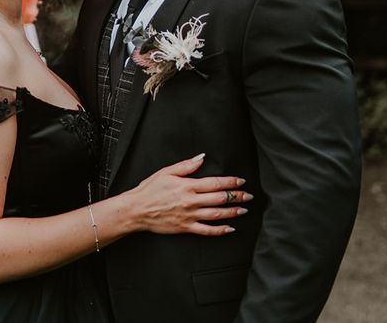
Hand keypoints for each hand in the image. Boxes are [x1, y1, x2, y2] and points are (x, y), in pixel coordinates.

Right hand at [129, 153, 252, 235]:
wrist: (137, 209)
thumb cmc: (150, 189)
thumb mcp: (166, 172)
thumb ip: (186, 165)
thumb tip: (201, 157)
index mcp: (187, 186)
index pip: (215, 183)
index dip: (230, 182)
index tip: (241, 181)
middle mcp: (191, 201)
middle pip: (220, 198)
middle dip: (237, 196)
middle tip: (249, 195)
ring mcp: (189, 216)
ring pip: (217, 214)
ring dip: (233, 212)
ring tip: (244, 210)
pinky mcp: (186, 227)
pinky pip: (207, 230)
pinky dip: (220, 230)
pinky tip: (230, 228)